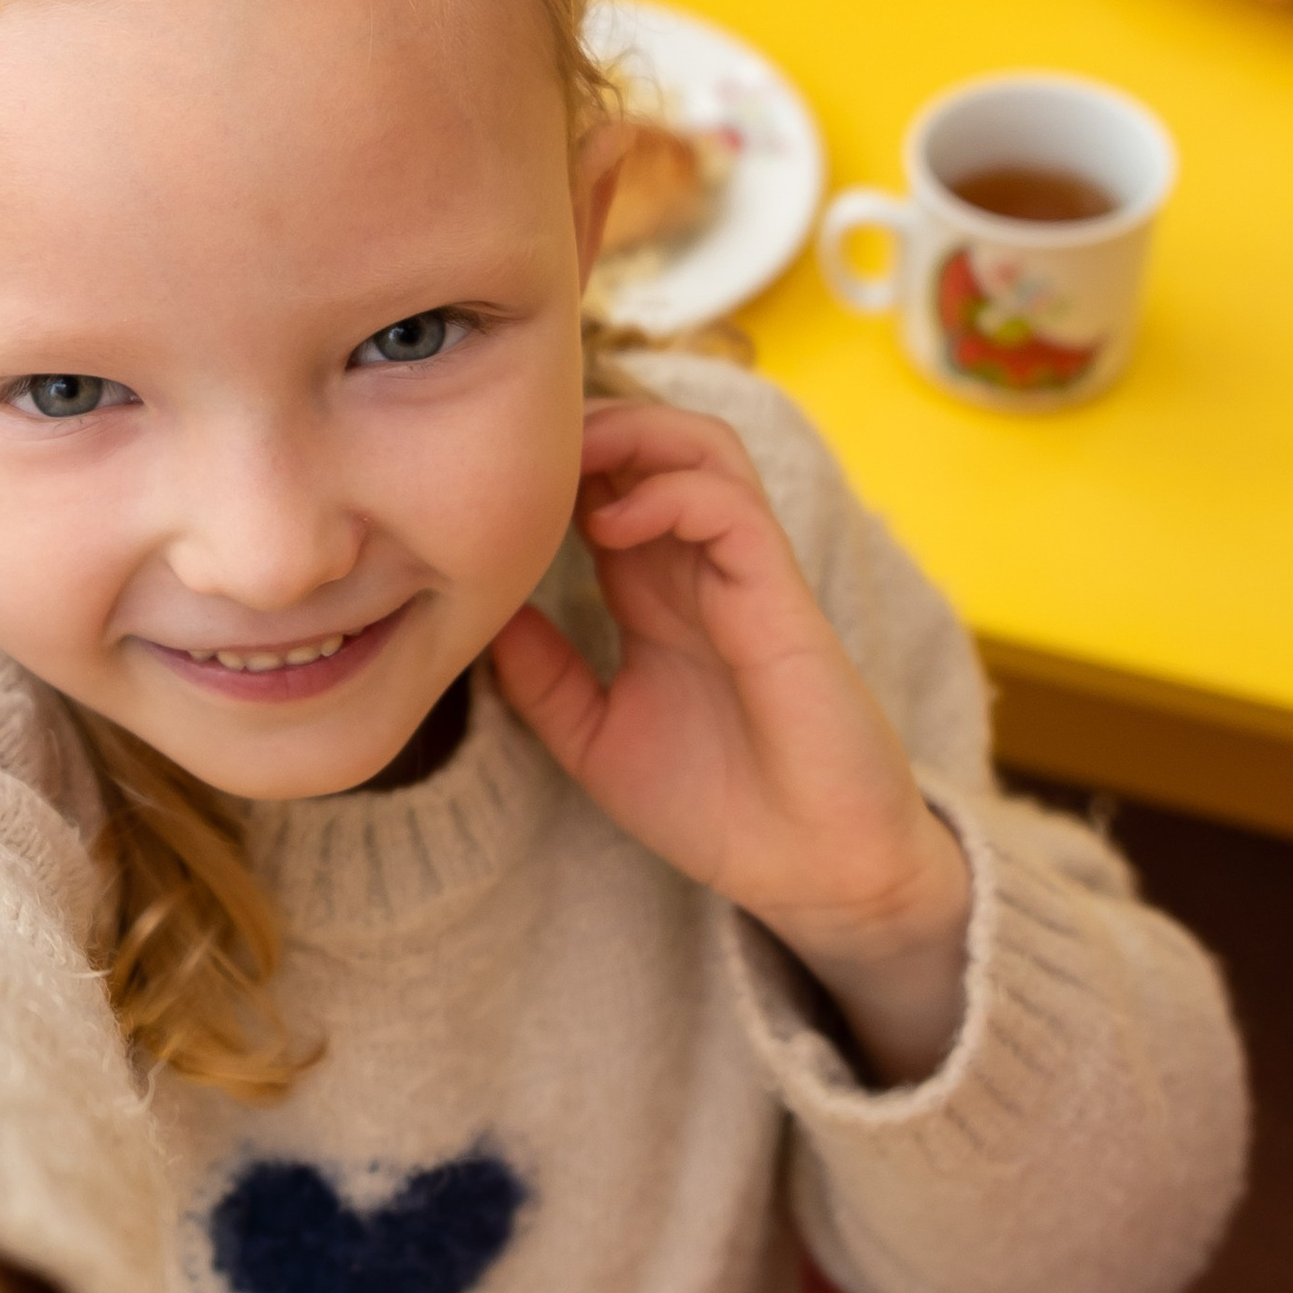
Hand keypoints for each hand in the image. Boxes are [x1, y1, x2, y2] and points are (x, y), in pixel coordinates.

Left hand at [491, 401, 970, 1082]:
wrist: (809, 868)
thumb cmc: (719, 809)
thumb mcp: (595, 741)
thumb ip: (542, 679)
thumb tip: (482, 615)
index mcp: (655, 595)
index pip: (606, 487)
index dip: (552, 466)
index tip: (486, 482)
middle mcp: (698, 570)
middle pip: (653, 441)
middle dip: (588, 424)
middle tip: (521, 449)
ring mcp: (743, 575)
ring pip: (703, 447)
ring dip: (633, 434)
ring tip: (569, 467)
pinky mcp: (780, 596)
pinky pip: (730, 504)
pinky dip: (669, 491)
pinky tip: (611, 527)